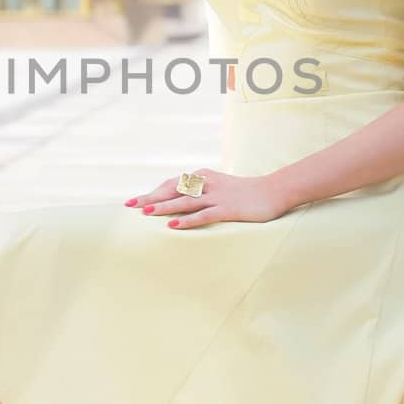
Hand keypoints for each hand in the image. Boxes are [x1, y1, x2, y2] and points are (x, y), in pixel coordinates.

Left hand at [124, 169, 291, 228]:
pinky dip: (187, 220)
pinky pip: (204, 214)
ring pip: (186, 201)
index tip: (134, 202)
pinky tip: (173, 226)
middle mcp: (207, 184)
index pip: (171, 184)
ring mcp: (217, 196)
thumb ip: (200, 191)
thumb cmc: (243, 192)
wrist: (273, 191)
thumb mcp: (218, 187)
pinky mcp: (228, 209)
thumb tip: (178, 200)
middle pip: (173, 190)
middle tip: (130, 206)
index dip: (152, 192)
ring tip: (146, 213)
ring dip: (165, 207)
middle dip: (151, 198)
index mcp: (202, 177)